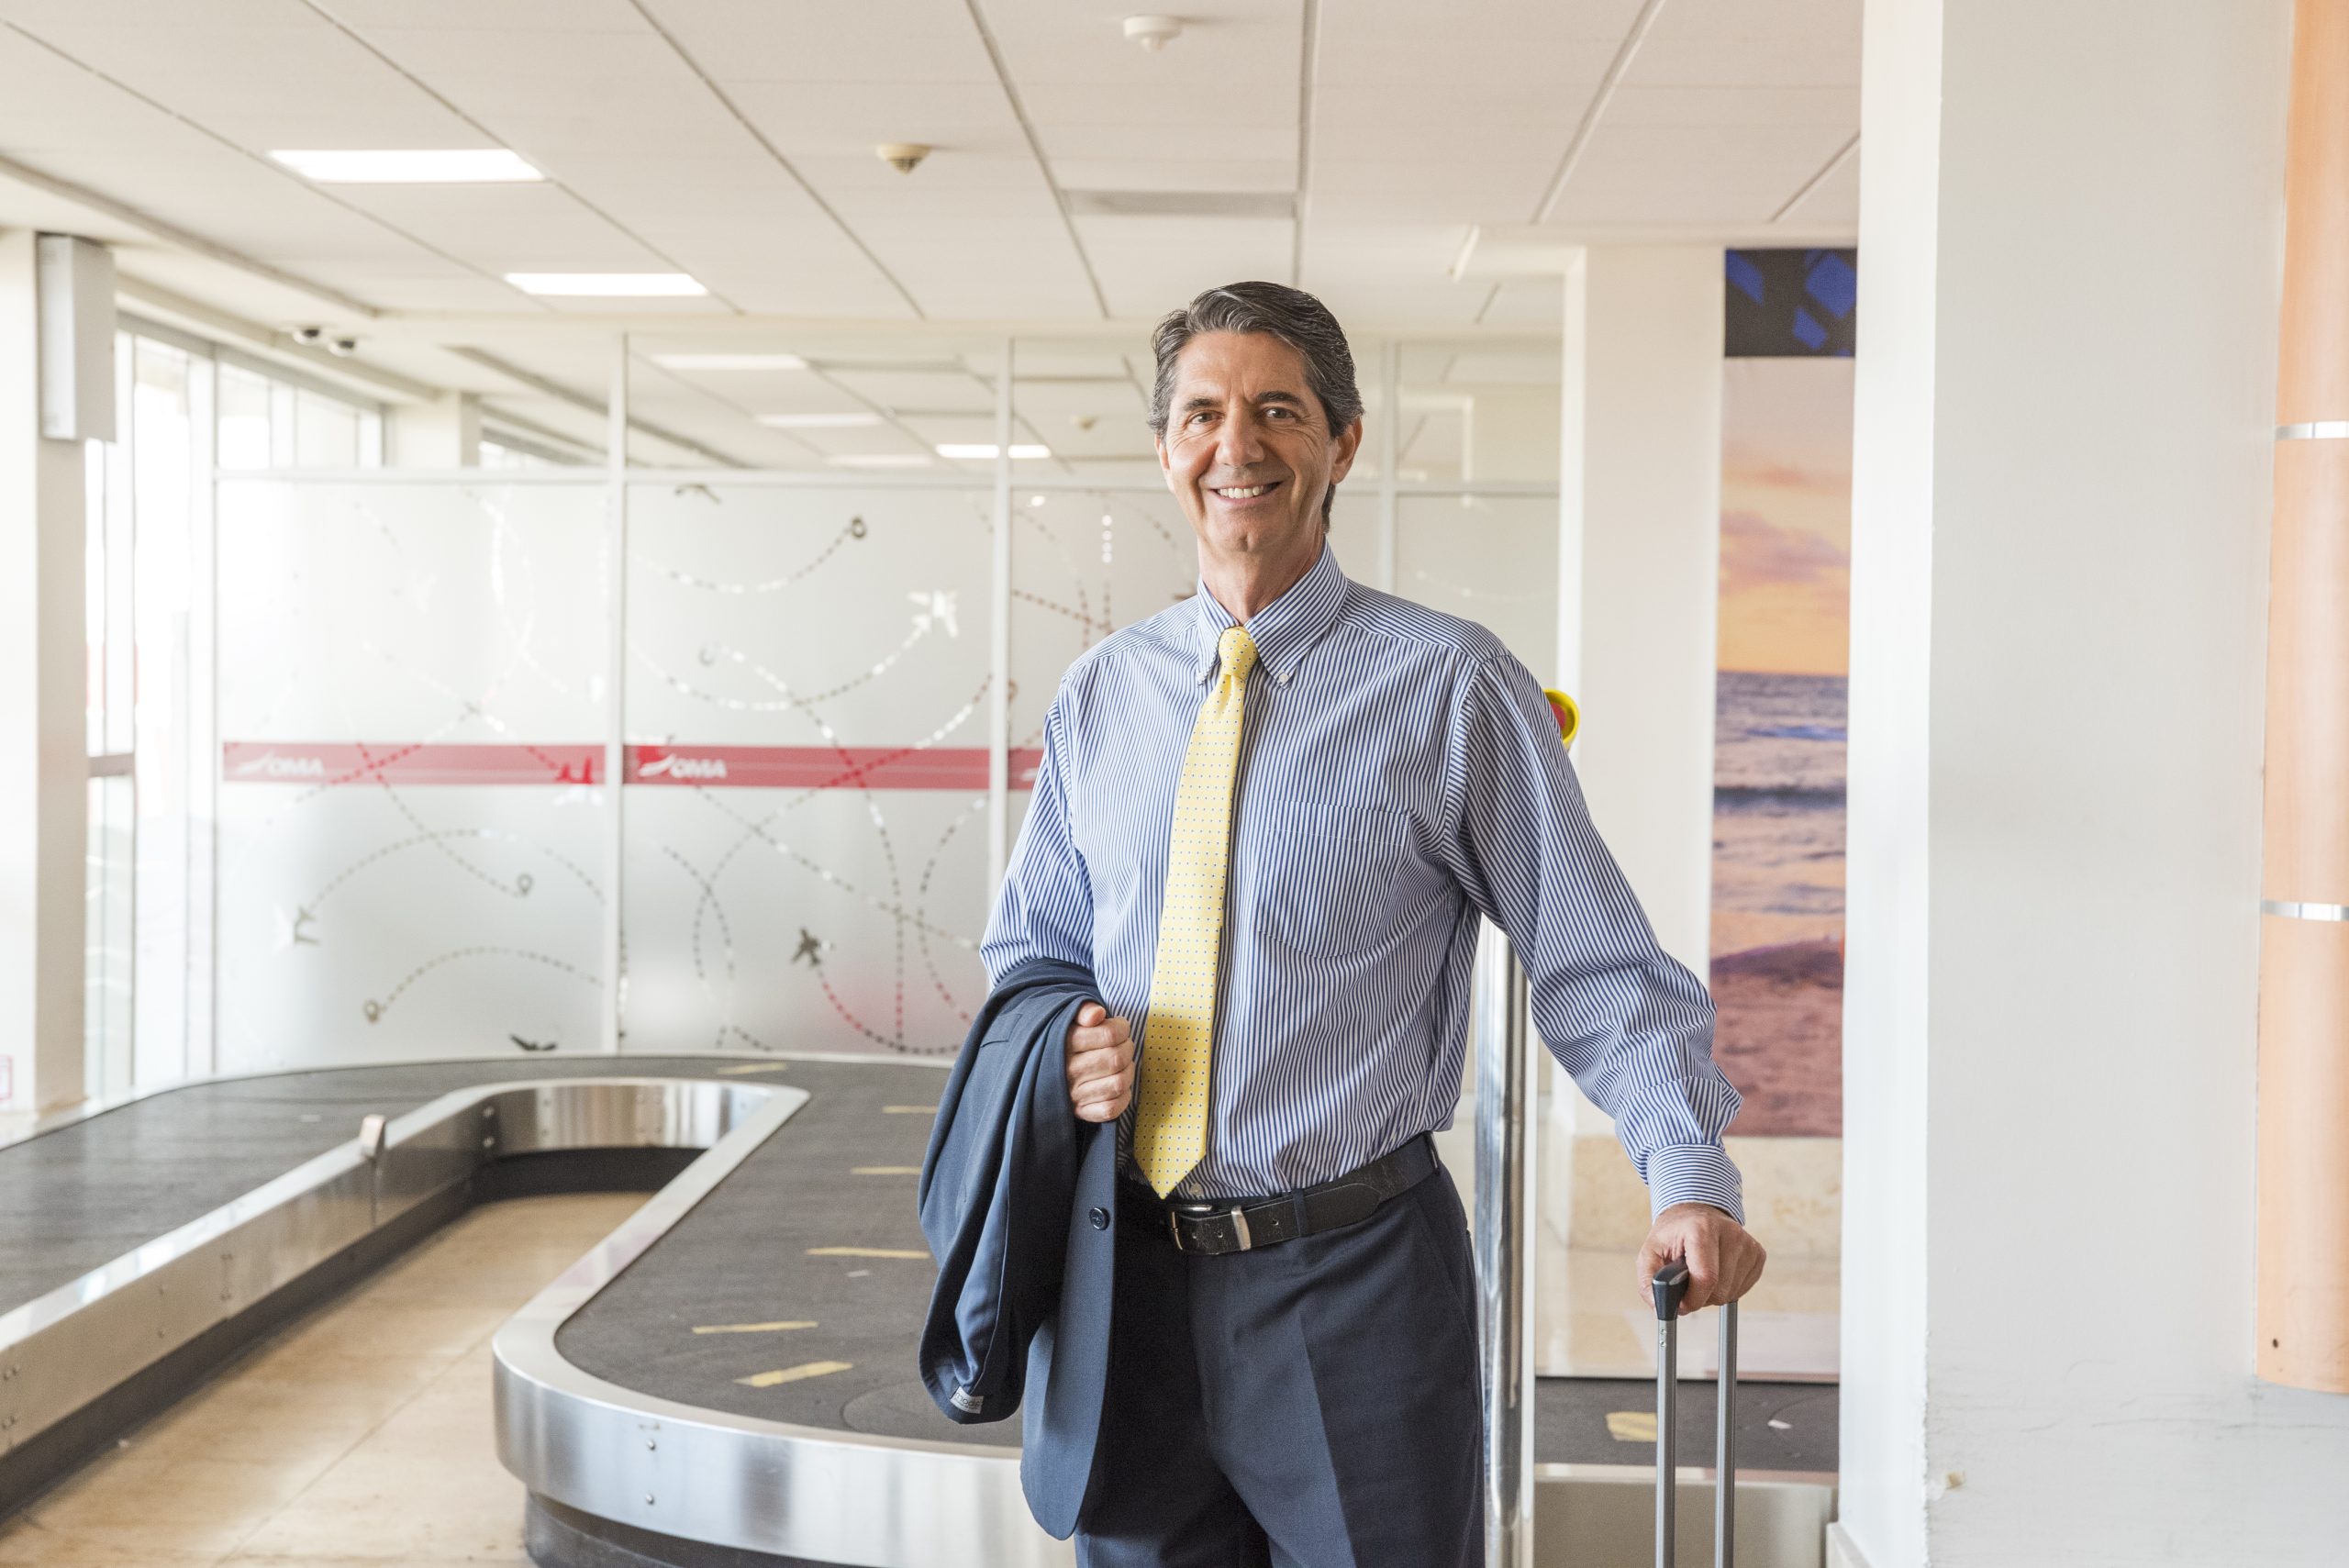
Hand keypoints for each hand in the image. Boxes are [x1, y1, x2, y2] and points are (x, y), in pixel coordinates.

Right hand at [1064, 1001, 1135, 1122]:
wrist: (1039, 1069)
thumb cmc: (1065, 1038)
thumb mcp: (1070, 1018)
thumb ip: (1084, 1009)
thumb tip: (1098, 1014)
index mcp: (1064, 1043)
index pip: (1108, 1034)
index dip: (1123, 1028)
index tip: (1121, 1026)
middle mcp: (1068, 1071)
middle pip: (1116, 1058)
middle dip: (1127, 1047)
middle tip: (1124, 1044)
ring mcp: (1074, 1094)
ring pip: (1118, 1083)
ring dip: (1128, 1071)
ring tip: (1123, 1063)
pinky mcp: (1081, 1112)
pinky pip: (1111, 1109)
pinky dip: (1123, 1097)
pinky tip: (1119, 1084)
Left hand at [1635, 1202, 1766, 1314]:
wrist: (1695, 1215)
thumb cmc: (1673, 1235)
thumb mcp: (1650, 1253)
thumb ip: (1648, 1282)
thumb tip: (1660, 1307)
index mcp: (1701, 1228)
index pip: (1706, 1278)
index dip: (1692, 1299)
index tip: (1682, 1303)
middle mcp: (1729, 1232)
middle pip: (1720, 1290)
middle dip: (1701, 1296)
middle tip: (1689, 1282)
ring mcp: (1747, 1243)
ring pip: (1732, 1292)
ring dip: (1714, 1293)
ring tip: (1701, 1275)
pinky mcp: (1757, 1253)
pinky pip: (1743, 1288)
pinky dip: (1728, 1289)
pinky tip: (1717, 1273)